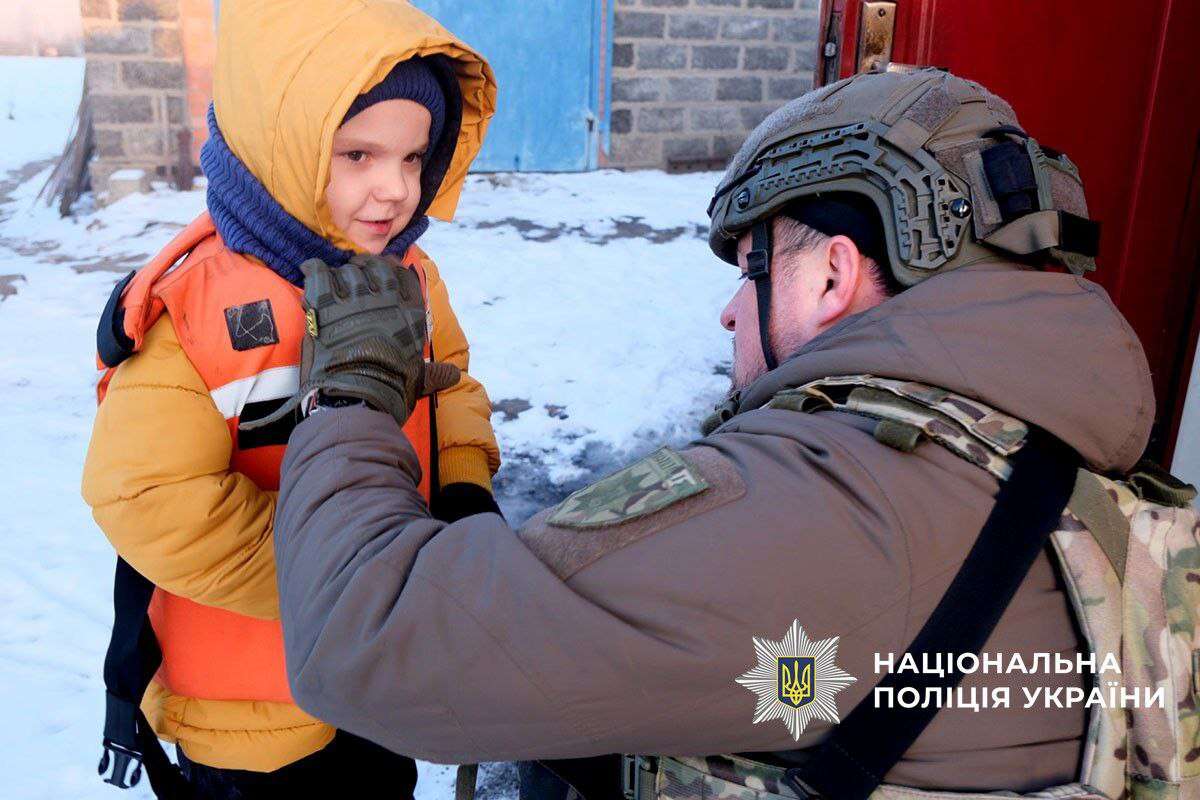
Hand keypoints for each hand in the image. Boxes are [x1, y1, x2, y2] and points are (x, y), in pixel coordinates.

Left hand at [241, 254, 459, 430]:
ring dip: (340, 274)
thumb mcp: (418, 379)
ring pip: (346, 270)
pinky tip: (310, 272)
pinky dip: (313, 269)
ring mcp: (355, 298)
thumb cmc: (390, 389)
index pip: (403, 275)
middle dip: (365, 269)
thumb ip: (434, 373)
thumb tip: (454, 376)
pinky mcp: (326, 303)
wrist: (357, 396)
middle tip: (355, 277)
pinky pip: (318, 272)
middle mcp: (385, 298)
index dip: (391, 270)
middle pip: (374, 267)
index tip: (383, 274)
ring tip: (334, 284)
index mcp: (410, 312)